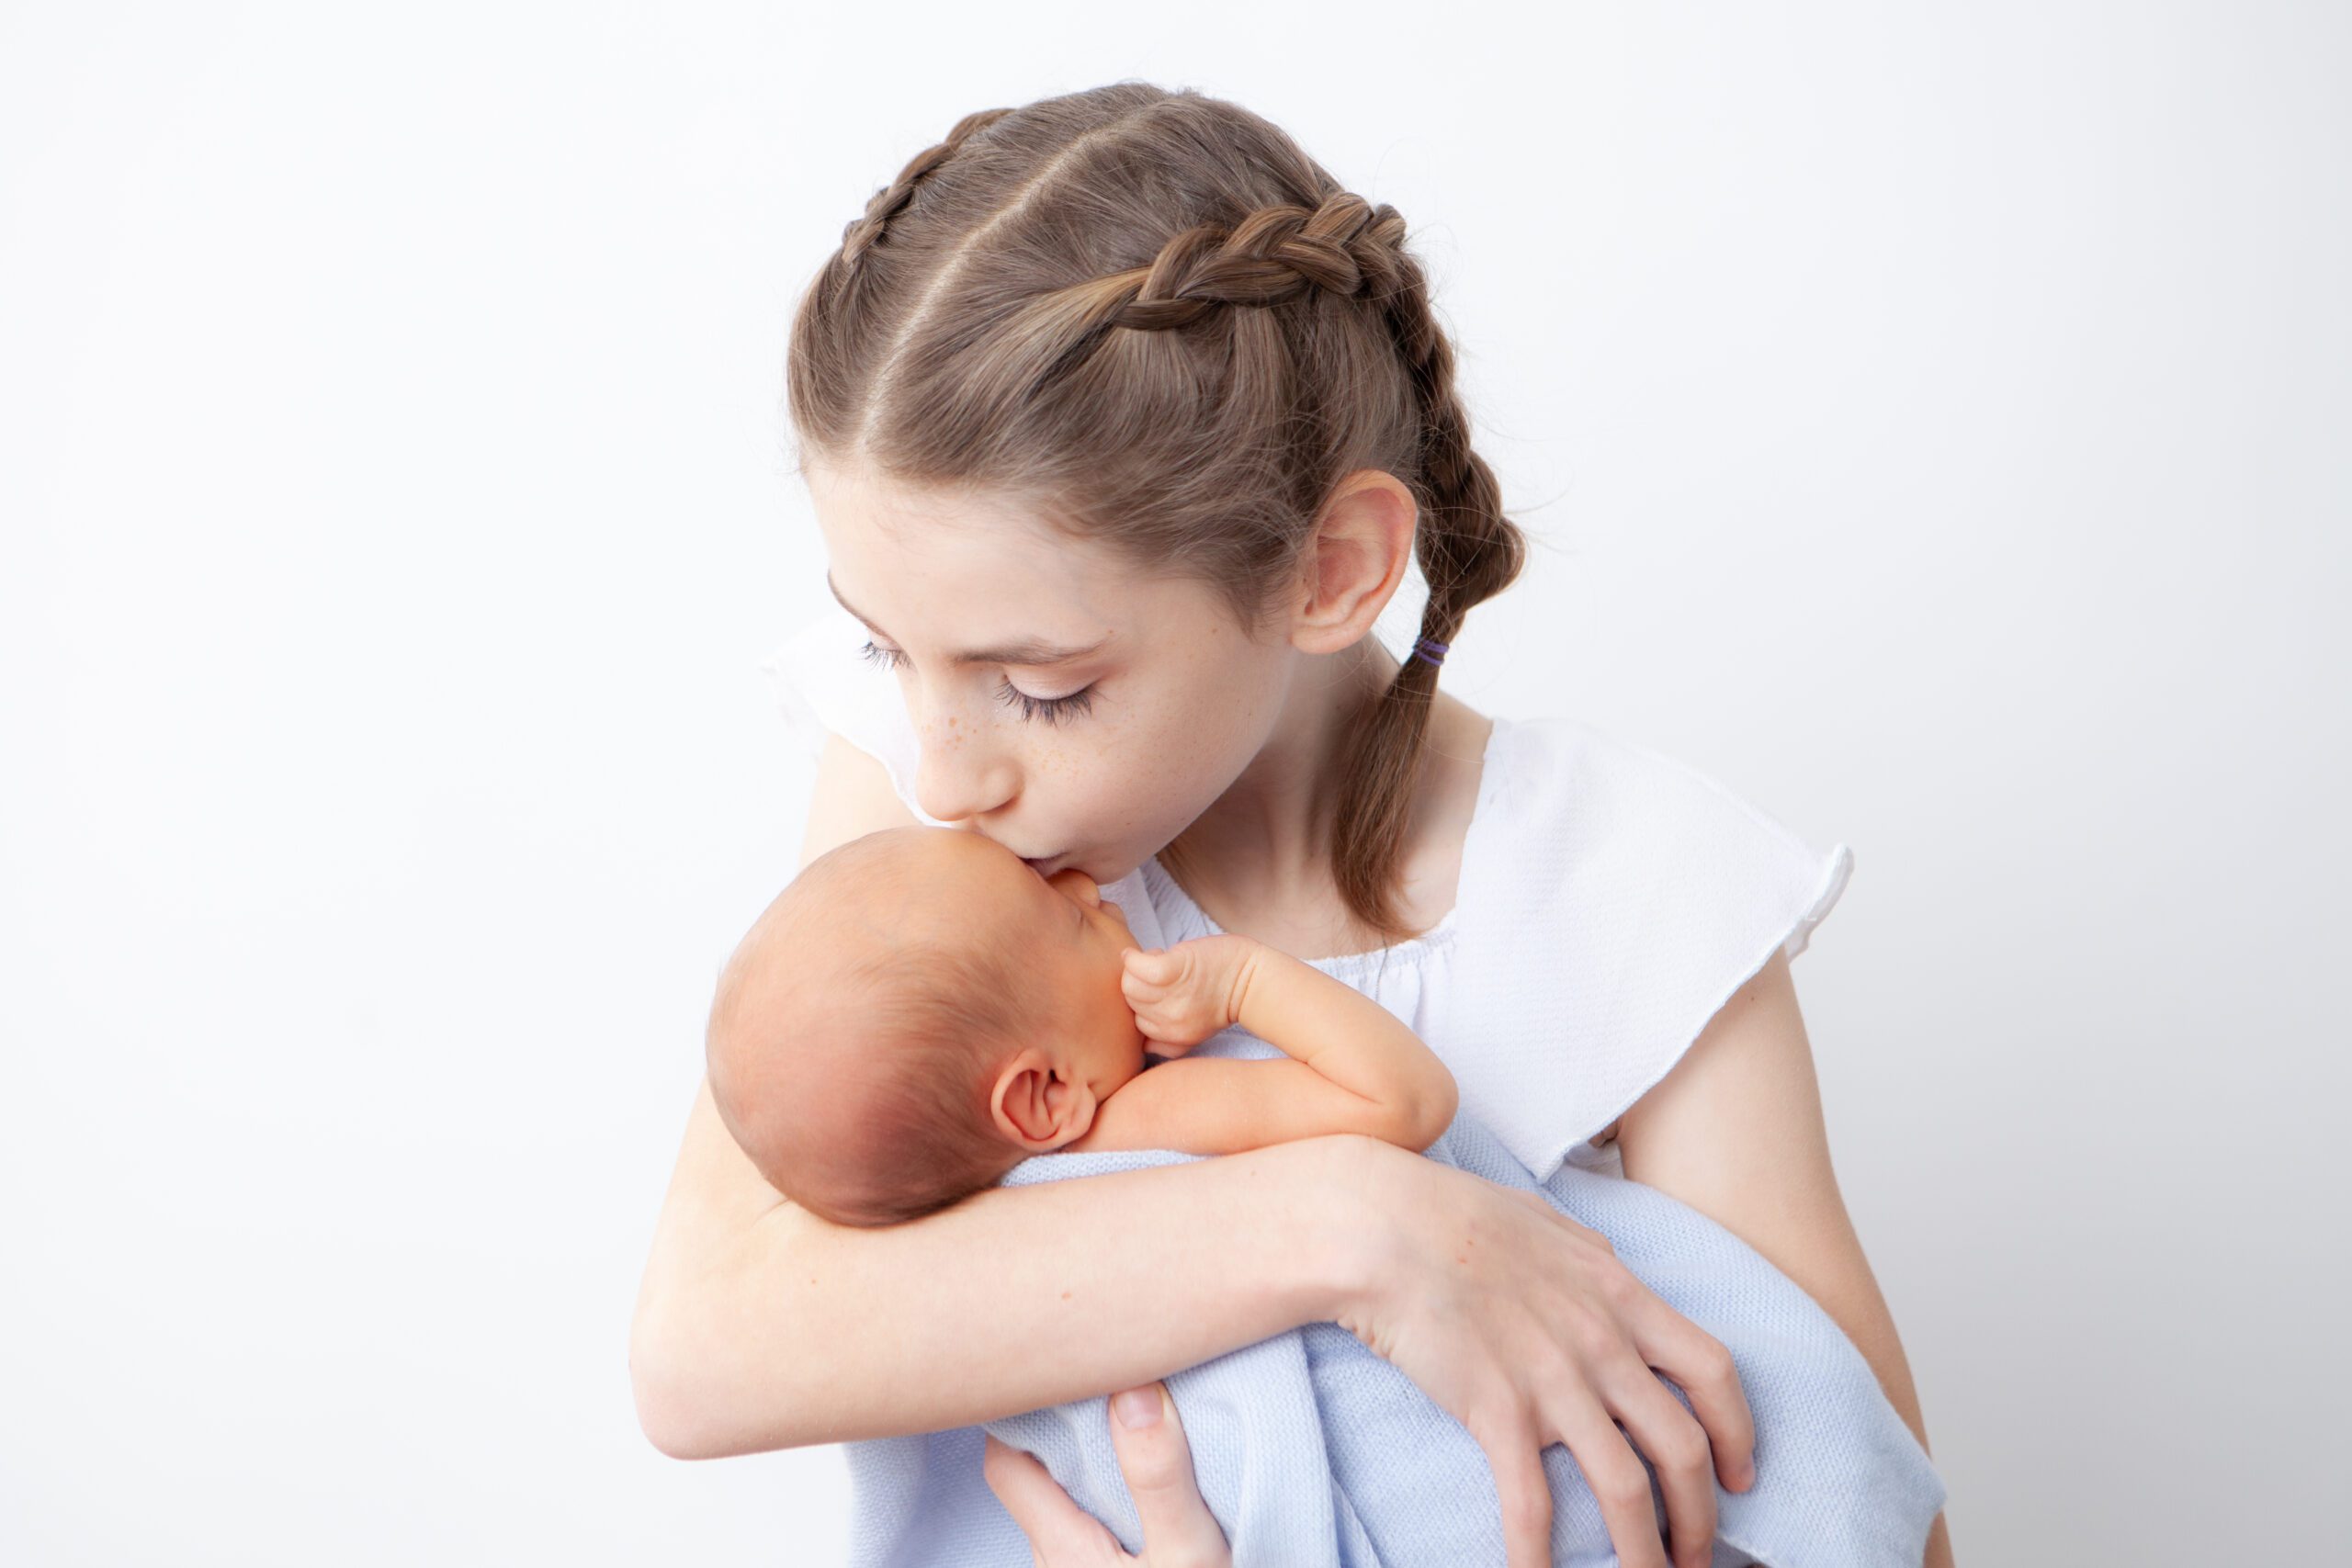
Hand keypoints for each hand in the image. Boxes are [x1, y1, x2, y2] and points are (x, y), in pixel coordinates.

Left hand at [983, 1380, 1230, 1566]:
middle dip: (1055, 1428)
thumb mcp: (1190, 1554)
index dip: (1019, 1408)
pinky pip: (1092, 1527)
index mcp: (1062, 1549)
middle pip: (1032, 1479)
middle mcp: (1057, 1566)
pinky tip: (1143, 1474)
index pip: (1005, 1462)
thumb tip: (1130, 1387)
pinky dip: (1107, 1496)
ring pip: (1064, 1506)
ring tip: (1124, 1411)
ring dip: (1086, 1465)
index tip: (1053, 1358)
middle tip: (1093, 1373)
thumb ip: (1159, 1476)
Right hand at [1119, 937, 1254, 1055]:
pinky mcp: (1176, 971)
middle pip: (1130, 1003)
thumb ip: (1166, 1027)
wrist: (1253, 980)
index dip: (1143, 1004)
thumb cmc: (1225, 994)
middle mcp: (1170, 1027)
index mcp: (1172, 1042)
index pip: (1134, 1024)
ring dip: (1138, 969)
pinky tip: (1150, 953)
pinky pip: (1137, 967)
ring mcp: (1172, 1001)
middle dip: (1140, 984)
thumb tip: (1137, 1007)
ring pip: (1128, 985)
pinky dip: (1137, 957)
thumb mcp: (1194, 1028)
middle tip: (1162, 975)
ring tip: (1160, 962)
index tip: (1159, 993)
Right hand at [1339, 1140, 1755, 1567]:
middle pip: (1683, 1445)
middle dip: (1702, 1513)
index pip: (1713, 1371)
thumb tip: (1612, 1271)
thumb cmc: (1458, 1214)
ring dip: (1644, 1549)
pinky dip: (1540, 1555)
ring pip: (1626, 1487)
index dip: (1738, 1432)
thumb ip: (1594, 1260)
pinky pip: (1532, 1503)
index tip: (1740, 1473)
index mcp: (1621, 1295)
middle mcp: (1602, 1342)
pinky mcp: (1498, 1410)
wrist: (1386, 1226)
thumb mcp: (1551, 1226)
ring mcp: (1553, 1379)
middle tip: (1698, 1552)